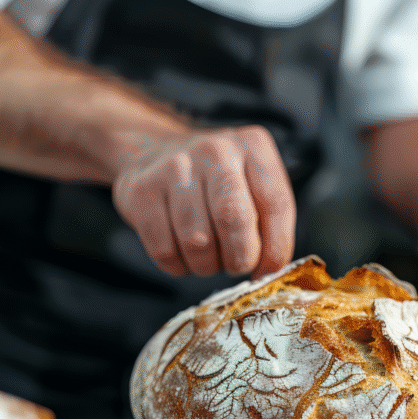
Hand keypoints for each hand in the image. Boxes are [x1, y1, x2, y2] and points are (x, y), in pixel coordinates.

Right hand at [111, 125, 295, 277]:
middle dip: (239, 258)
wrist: (153, 152)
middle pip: (235, 220)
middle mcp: (216, 150)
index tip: (268, 270)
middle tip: (235, 265)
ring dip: (206, 265)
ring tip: (207, 256)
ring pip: (198, 242)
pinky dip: (177, 266)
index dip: (276, 248)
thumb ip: (269, 219)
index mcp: (253, 147)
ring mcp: (175, 167)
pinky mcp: (141, 190)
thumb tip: (270, 270)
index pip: (275, 204)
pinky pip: (164, 250)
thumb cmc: (214, 181)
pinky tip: (181, 253)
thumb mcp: (251, 183)